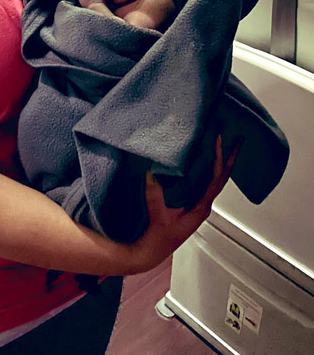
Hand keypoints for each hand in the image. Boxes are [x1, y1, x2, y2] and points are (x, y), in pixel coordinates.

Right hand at [134, 136, 240, 271]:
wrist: (153, 251)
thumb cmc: (159, 238)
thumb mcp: (158, 217)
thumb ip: (155, 197)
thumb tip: (152, 174)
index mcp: (201, 209)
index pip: (215, 180)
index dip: (218, 160)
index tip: (219, 142)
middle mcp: (204, 205)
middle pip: (222, 177)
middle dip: (230, 158)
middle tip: (238, 140)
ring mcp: (199, 203)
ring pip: (216, 178)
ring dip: (222, 161)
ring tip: (227, 144)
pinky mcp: (191, 201)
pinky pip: (206, 180)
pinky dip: (210, 166)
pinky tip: (207, 157)